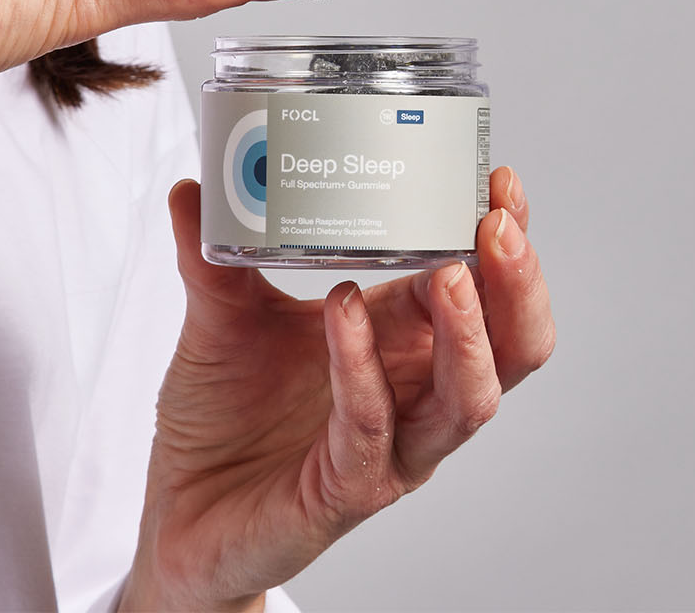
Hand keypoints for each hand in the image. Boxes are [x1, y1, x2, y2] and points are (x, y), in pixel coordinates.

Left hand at [120, 167, 554, 610]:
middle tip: (495, 223)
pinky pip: (371, 429)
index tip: (499, 180)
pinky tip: (343, 313)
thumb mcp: (219, 320)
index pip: (480, 287)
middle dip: (516, 284)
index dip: (502, 238)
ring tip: (449, 273)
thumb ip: (212, 257)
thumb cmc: (222, 420)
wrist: (178, 514)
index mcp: (399, 342)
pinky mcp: (345, 491)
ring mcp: (388, 449)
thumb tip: (192, 187)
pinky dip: (362, 368)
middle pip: (510, 348)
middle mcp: (411, 396)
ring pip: (469, 400)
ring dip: (469, 334)